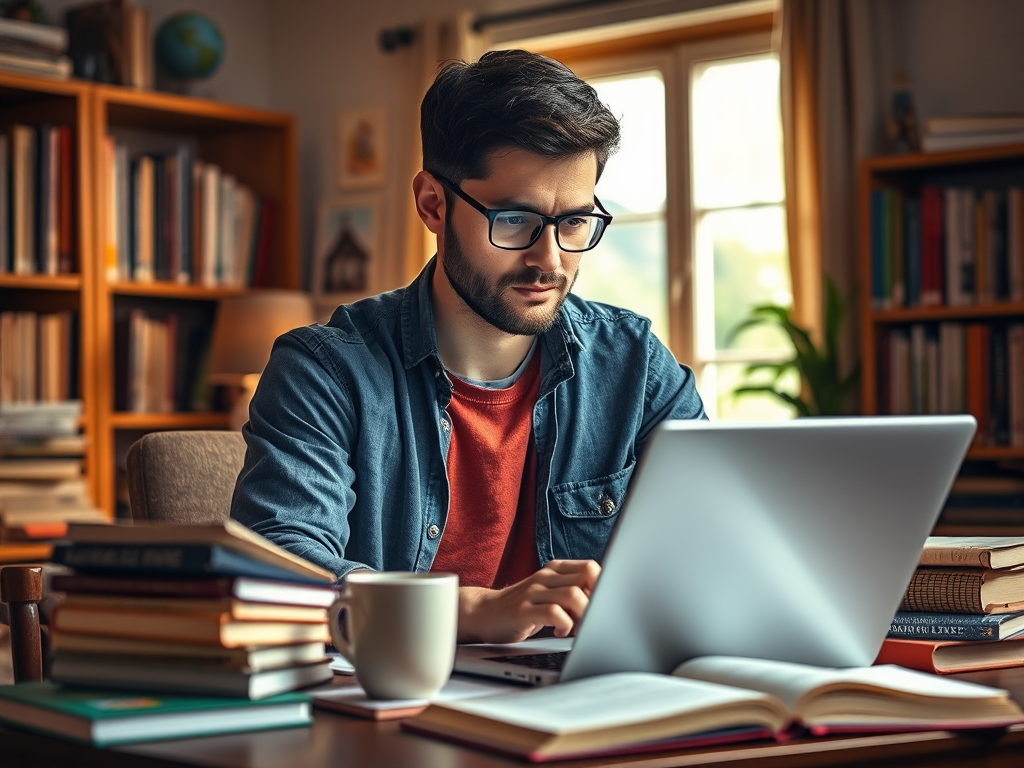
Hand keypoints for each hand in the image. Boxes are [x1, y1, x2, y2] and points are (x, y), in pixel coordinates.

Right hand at [457, 560, 600, 643]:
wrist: (484, 613)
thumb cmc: (524, 608)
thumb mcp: (549, 594)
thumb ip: (573, 593)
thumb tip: (605, 603)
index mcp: (555, 569)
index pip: (591, 568)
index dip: (603, 587)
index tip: (601, 606)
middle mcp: (545, 576)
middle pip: (587, 577)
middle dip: (598, 601)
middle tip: (592, 619)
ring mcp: (533, 592)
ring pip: (573, 596)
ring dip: (583, 616)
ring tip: (577, 629)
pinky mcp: (523, 610)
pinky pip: (554, 613)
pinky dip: (564, 626)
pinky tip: (559, 632)